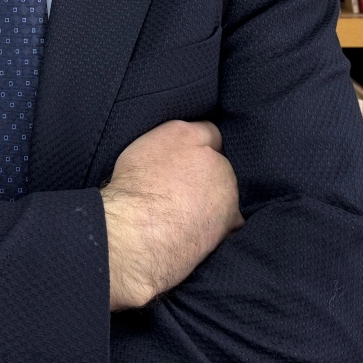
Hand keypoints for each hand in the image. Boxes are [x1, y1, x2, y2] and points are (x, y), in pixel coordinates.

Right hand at [100, 120, 242, 311]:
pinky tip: (199, 232)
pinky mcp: (231, 219)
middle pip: (220, 164)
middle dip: (209, 175)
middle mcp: (213, 157)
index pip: (208, 130)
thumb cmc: (131, 189)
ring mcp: (227, 188)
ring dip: (215, 201)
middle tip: (186, 191)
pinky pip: (231, 221)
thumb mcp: (140, 150)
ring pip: (227, 193)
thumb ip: (166, 145)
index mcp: (186, 135)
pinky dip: (220, 226)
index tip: (190, 159)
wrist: (138, 230)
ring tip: (189, 216)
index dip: (200, 145)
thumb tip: (175, 153)